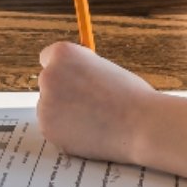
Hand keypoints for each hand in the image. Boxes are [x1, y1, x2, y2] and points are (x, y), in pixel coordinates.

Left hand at [36, 42, 160, 165]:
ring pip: (50, 108)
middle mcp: (48, 75)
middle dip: (64, 91)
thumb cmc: (132, 96)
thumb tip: (74, 80)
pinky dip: (68, 132)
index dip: (65, 67)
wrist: (142, 125)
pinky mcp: (47, 129)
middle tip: (92, 101)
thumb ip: (85, 71)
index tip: (74, 76)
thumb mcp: (108, 69)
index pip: (48, 56)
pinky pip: (55, 128)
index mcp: (64, 54)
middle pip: (48, 83)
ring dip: (66, 113)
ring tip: (97, 118)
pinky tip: (92, 131)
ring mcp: (45, 104)